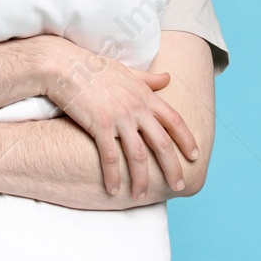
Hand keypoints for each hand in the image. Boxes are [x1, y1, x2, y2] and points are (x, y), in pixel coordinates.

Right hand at [41, 40, 197, 200]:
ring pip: (138, 155)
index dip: (187, 139)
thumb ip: (148, 79)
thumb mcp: (126, 71)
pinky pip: (109, 156)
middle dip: (172, 168)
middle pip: (162, 144)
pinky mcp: (99, 125)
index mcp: (145, 95)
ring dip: (142, 179)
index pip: (174, 121)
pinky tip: (114, 189)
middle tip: (178, 186)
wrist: (64, 65)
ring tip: (142, 196)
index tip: (195, 155)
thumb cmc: (92, 66)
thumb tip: (168, 78)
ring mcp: (119, 117)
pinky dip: (112, 175)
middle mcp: (136, 108)